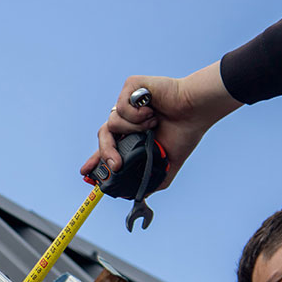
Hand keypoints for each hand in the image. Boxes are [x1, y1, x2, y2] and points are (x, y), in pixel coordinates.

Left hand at [83, 63, 241, 191]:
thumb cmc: (185, 133)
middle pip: (103, 136)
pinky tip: (152, 112)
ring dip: (134, 129)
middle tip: (116, 165)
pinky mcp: (131, 87)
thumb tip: (138, 195)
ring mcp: (128, 102)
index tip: (85, 173)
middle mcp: (128, 118)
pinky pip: (121, 106)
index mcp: (133, 134)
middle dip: (106, 153)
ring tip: (153, 124)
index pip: (108, 147)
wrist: (196, 111)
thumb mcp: (168, 163)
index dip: (96, 160)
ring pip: (113, 122)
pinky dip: (137, 114)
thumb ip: (152, 179)